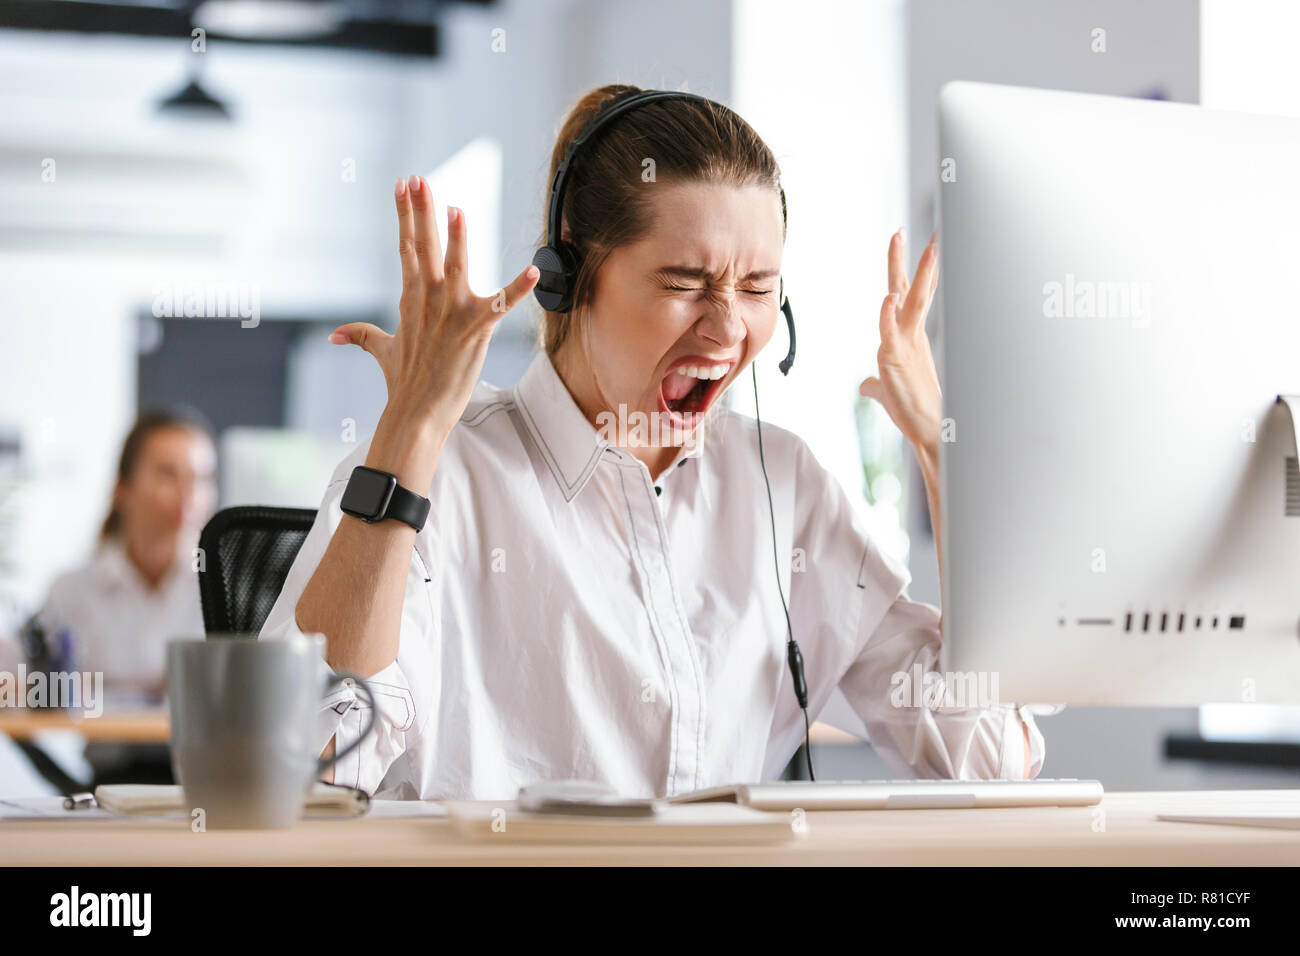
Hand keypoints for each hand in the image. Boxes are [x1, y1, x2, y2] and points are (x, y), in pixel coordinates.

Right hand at [330, 174, 538, 440]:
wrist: (415, 413)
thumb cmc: (404, 383)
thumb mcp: (382, 351)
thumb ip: (360, 336)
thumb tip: (335, 335)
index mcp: (410, 298)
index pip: (407, 247)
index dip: (406, 214)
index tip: (404, 185)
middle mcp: (428, 300)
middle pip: (423, 247)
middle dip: (421, 211)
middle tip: (419, 179)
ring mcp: (450, 314)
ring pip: (454, 268)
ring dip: (456, 240)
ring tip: (456, 209)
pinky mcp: (474, 330)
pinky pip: (500, 305)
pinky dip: (518, 290)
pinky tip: (533, 271)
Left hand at [858, 229, 942, 462]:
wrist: (930, 429)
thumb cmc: (912, 409)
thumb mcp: (887, 390)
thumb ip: (875, 383)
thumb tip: (866, 386)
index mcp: (908, 335)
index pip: (910, 295)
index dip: (909, 269)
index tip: (905, 241)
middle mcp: (910, 334)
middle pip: (912, 289)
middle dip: (911, 260)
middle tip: (911, 232)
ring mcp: (906, 344)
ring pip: (911, 301)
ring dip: (917, 273)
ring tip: (922, 246)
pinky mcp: (896, 359)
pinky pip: (890, 332)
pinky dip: (887, 315)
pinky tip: (887, 299)